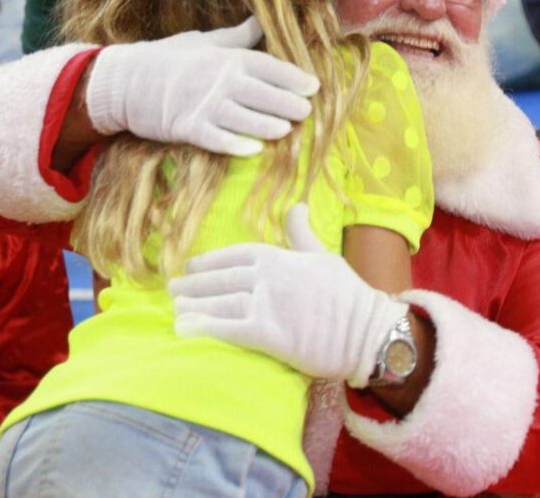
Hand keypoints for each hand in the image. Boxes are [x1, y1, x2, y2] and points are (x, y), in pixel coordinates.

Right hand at [85, 17, 319, 155]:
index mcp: (224, 58)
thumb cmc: (165, 58)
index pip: (266, 66)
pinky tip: (254, 149)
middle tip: (307, 112)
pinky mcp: (185, 127)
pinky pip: (215, 138)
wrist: (121, 80)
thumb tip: (262, 22)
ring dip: (266, 124)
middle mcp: (216, 80)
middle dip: (286, 102)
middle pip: (260, 93)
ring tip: (286, 130)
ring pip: (242, 117)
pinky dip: (234, 143)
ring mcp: (201, 104)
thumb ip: (236, 38)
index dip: (292, 77)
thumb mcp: (202, 41)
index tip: (313, 86)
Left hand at [169, 204, 409, 387]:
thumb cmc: (348, 294)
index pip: (234, 256)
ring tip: (175, 308)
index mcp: (279, 256)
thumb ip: (301, 234)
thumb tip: (296, 206)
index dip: (209, 261)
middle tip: (172, 289)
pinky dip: (203, 328)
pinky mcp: (267, 334)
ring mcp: (266, 304)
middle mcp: (268, 277)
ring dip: (193, 305)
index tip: (191, 265)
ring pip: (219, 303)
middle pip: (220, 280)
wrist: (367, 331)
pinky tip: (184, 329)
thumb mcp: (324, 255)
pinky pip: (227, 329)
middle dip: (194, 284)